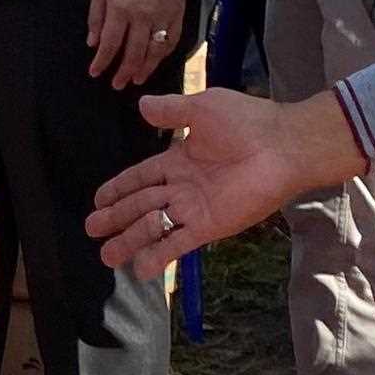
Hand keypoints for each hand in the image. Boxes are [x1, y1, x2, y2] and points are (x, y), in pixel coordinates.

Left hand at [83, 0, 189, 92]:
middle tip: (117, 84)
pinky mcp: (178, 15)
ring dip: (145, 69)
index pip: (110, 44)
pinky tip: (155, 62)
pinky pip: (172, 41)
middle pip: (133, 53)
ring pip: (154, 51)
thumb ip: (96, 16)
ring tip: (137, 80)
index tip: (95, 73)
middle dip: (123, 72)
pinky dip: (163, 55)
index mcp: (121, 8)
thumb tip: (93, 43)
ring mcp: (163, 17)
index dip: (102, 62)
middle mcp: (142, 16)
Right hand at [90, 87, 363, 273]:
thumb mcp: (203, 109)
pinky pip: (178, 243)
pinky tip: (139, 270)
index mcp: (179, 160)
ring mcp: (195, 209)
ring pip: (154, 228)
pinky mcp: (209, 226)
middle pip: (141, 205)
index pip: (141, 177)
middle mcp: (183, 188)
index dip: (119, 188)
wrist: (283, 145)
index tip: (97, 199)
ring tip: (106, 256)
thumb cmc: (247, 122)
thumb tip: (141, 104)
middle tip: (91, 229)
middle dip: (116, 218)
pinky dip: (159, 256)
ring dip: (130, 241)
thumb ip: (171, 112)